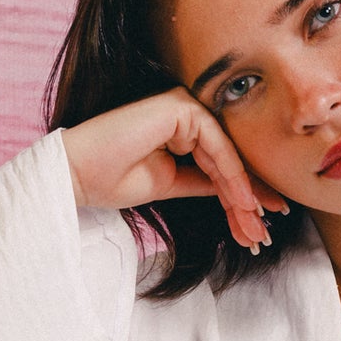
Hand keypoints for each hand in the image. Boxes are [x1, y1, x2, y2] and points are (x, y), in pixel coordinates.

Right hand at [61, 90, 289, 251]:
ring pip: (227, 155)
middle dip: (248, 200)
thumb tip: (239, 194)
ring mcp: (183, 107)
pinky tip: (243, 201)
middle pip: (229, 159)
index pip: (221, 164)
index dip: (242, 196)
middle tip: (262, 234)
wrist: (78, 175)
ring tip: (255, 225)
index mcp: (181, 130)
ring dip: (244, 193)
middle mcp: (185, 115)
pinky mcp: (179, 106)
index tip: (260, 226)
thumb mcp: (170, 185)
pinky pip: (216, 144)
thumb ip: (202, 183)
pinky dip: (231, 174)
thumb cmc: (111, 179)